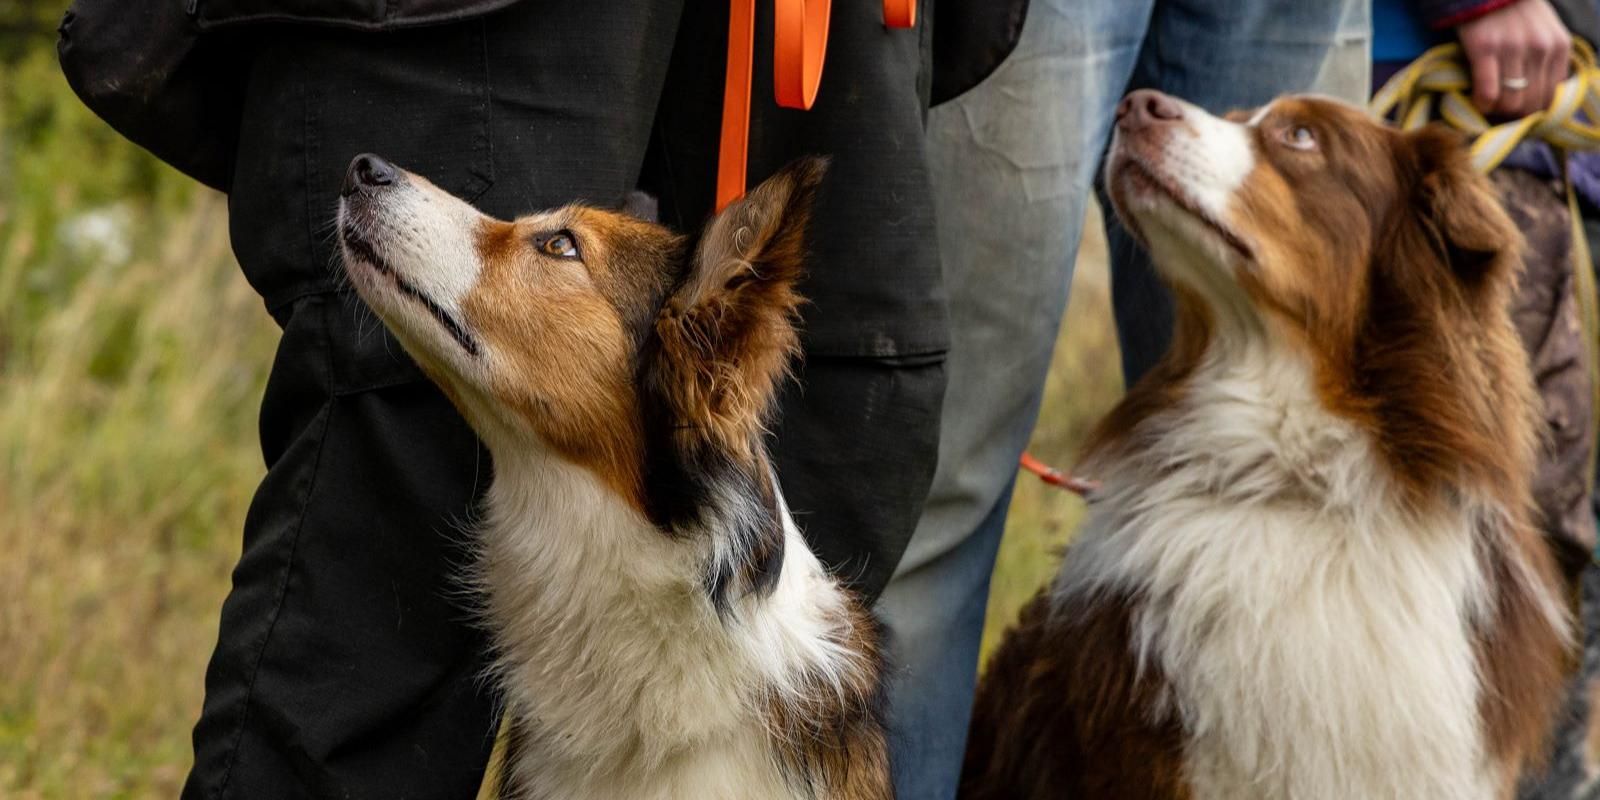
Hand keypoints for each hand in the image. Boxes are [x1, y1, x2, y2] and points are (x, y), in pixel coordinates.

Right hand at [1457, 0, 1570, 116]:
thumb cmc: (1515, 14)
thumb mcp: (1545, 33)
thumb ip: (1547, 61)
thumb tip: (1537, 99)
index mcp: (1559, 46)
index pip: (1551, 97)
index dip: (1532, 110)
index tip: (1517, 110)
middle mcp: (1540, 48)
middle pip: (1530, 104)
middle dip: (1513, 113)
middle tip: (1499, 108)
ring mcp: (1512, 48)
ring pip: (1510, 103)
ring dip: (1496, 110)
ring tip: (1487, 103)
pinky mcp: (1484, 48)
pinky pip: (1487, 93)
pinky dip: (1481, 103)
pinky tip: (1476, 99)